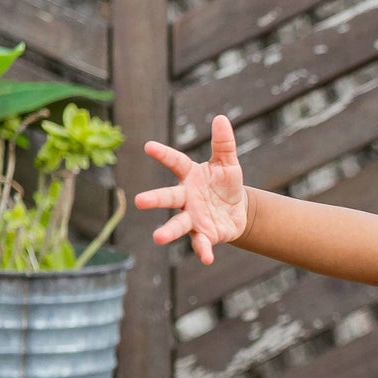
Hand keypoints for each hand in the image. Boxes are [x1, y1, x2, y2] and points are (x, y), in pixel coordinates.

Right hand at [135, 115, 249, 264]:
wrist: (237, 210)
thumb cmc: (226, 183)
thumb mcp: (228, 163)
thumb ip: (224, 143)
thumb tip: (220, 118)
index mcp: (190, 175)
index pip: (175, 162)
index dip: (163, 154)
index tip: (148, 146)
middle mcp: (186, 197)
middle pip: (169, 197)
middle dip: (155, 199)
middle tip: (139, 202)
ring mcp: (193, 217)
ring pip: (178, 224)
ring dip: (169, 231)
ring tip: (158, 238)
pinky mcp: (204, 234)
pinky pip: (201, 243)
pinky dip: (203, 250)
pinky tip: (207, 258)